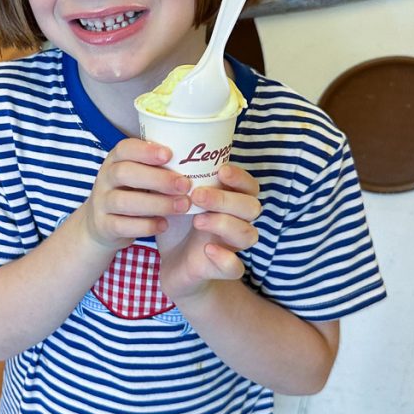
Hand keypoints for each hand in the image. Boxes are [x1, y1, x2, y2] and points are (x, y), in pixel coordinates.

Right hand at [82, 138, 191, 252]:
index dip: (146, 150)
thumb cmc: (131, 193)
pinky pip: (122, 225)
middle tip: (185, 185)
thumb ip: (158, 167)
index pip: (124, 148)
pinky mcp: (104, 226)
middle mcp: (104, 178)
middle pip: (124, 173)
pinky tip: (164, 224)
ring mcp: (101, 203)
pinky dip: (146, 226)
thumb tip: (199, 159)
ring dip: (157, 204)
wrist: (102, 224)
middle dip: (157, 179)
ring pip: (124, 201)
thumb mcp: (138, 175)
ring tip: (183, 206)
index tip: (169, 154)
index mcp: (115, 160)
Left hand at [156, 163, 260, 301]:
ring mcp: (230, 246)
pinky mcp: (220, 270)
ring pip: (248, 234)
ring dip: (224, 223)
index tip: (221, 170)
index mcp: (228, 201)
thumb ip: (177, 177)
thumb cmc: (177, 225)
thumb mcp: (175, 198)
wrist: (172, 265)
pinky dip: (225, 258)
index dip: (241, 177)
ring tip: (197, 219)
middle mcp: (235, 222)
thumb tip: (161, 144)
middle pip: (251, 207)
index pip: (249, 186)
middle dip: (226, 199)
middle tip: (197, 195)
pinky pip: (236, 267)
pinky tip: (207, 250)